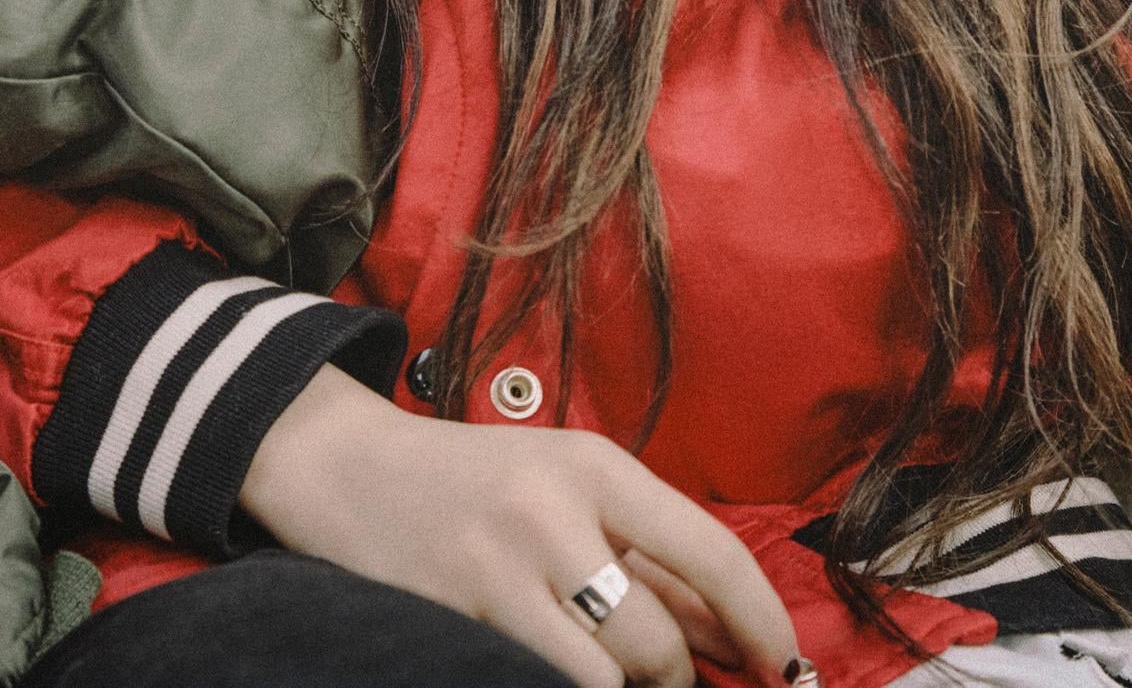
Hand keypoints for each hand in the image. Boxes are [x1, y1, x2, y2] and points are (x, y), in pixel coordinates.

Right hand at [238, 365, 804, 687]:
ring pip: (603, 679)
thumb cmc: (478, 484)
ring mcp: (498, 567)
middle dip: (677, 686)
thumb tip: (733, 637)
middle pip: (656, 640)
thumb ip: (652, 562)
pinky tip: (559, 678)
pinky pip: (539, 683)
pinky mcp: (452, 615)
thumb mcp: (572, 494)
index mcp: (597, 466)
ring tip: (614, 685)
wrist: (346, 469)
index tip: (785, 667)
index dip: (761, 622)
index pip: (710, 553)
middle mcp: (554, 510)